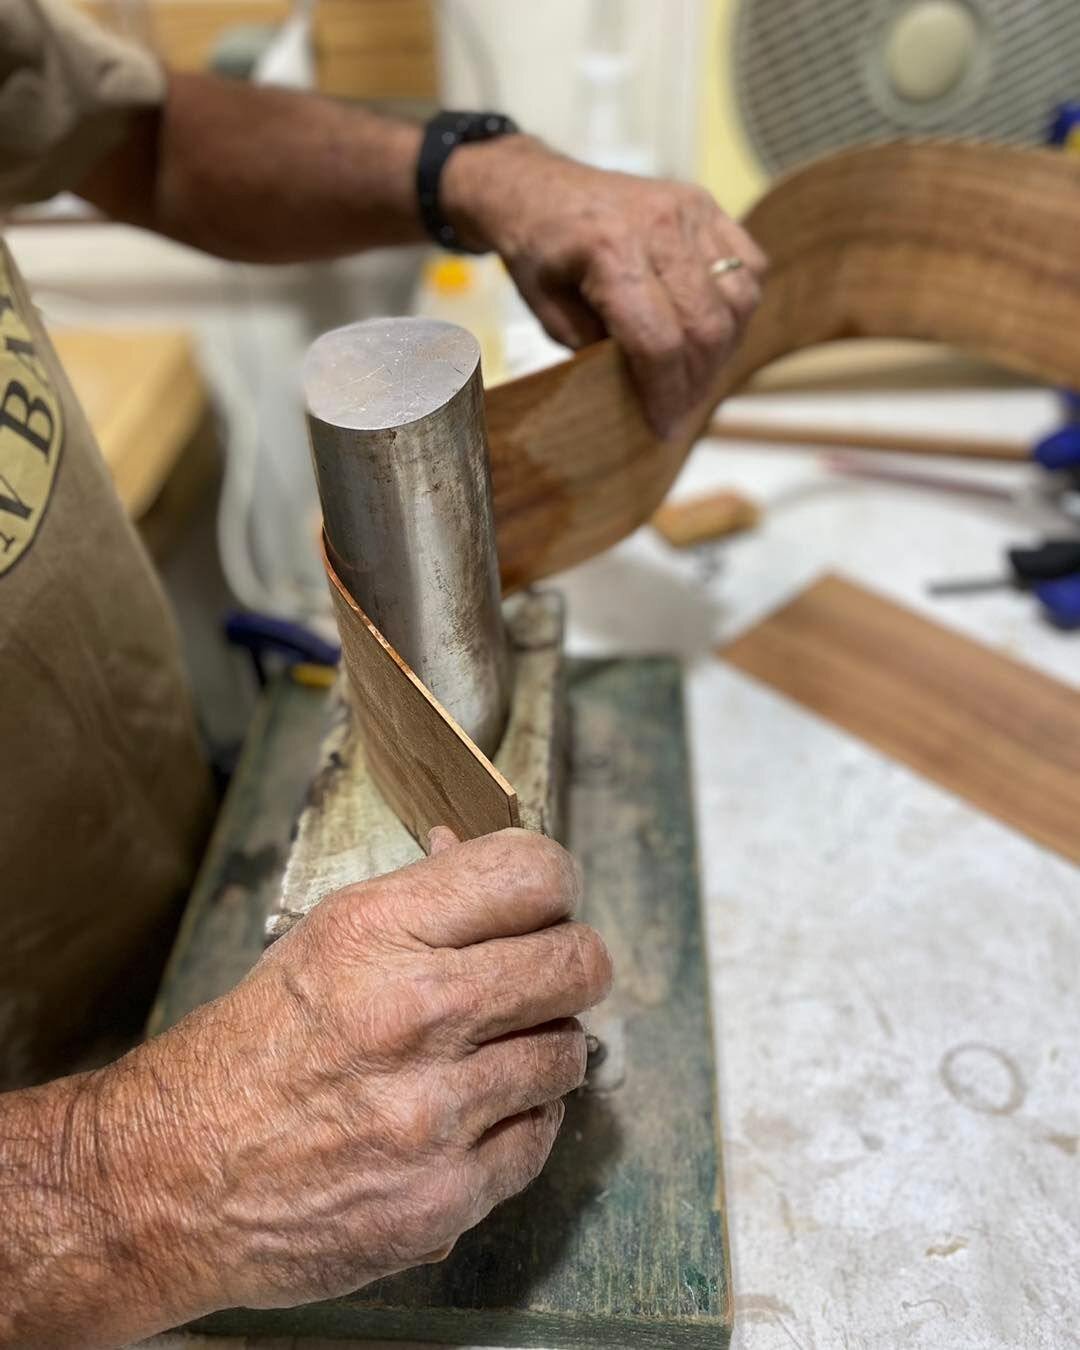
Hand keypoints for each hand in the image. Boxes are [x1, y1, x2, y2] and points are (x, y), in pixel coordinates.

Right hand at [98, 828, 610, 1325]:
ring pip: (568, 1053)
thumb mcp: (323, 937)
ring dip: (541, 1048)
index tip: (546, 904)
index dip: (554, 885)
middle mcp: (416, 1013)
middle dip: (571, 964)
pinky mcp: (445, 1196)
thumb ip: (418, 897)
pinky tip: (474, 1114)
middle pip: (579, 962)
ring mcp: (435, 1112)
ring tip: (492, 1054)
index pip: (534, 873)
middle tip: (544, 977)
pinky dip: (519, 1122)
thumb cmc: (256, 1048)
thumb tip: (472, 846)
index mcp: (379, 931)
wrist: (175, 1176)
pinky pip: (540, 1138)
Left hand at [444, 137, 766, 434]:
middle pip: (706, 325)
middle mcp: (658, 225)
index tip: (662, 425)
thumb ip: (597, 352)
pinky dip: (738, 308)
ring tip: (696, 375)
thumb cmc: (539, 254)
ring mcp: (689, 210)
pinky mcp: (707, 205)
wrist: (539, 190)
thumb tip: (647, 389)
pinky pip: (750, 266)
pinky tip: (713, 330)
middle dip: (697, 381)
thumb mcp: (548, 315)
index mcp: (610, 251)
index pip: (660, 341)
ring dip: (724, 349)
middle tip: (680, 409)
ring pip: (738, 299)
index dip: (667, 394)